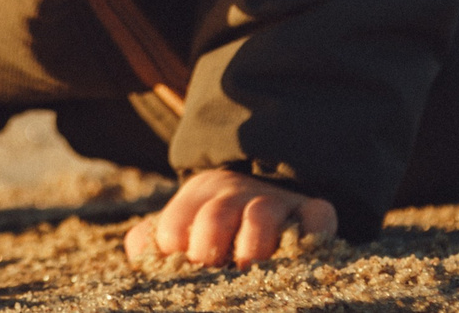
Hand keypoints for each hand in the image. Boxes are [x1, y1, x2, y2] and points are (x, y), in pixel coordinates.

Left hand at [124, 167, 336, 268]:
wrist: (265, 187)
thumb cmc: (214, 224)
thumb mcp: (180, 225)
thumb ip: (150, 242)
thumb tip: (141, 253)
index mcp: (197, 199)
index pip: (174, 228)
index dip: (174, 253)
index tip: (183, 268)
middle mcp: (235, 195)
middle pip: (214, 218)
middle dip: (208, 248)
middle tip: (215, 271)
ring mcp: (275, 202)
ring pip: (262, 217)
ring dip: (253, 246)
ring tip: (248, 269)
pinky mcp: (311, 210)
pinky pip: (317, 216)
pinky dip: (313, 233)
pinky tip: (302, 252)